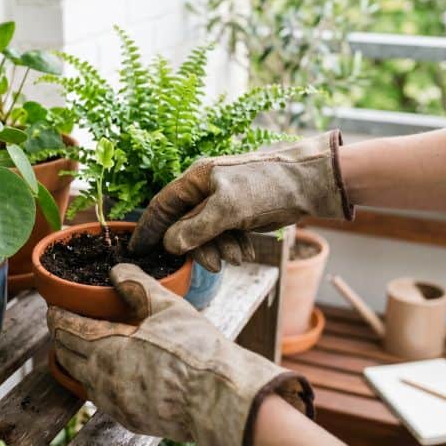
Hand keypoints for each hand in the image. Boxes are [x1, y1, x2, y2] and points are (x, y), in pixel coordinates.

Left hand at [47, 263, 312, 445]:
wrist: (218, 400)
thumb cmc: (194, 351)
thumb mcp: (166, 307)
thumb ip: (138, 285)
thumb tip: (117, 270)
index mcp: (105, 348)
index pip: (67, 330)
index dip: (57, 317)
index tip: (53, 308)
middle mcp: (101, 379)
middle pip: (67, 355)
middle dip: (62, 337)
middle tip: (63, 324)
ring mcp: (114, 403)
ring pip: (82, 379)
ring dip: (77, 361)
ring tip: (83, 346)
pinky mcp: (130, 420)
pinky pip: (102, 398)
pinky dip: (97, 381)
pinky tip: (110, 373)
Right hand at [129, 131, 352, 270]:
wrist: (308, 184)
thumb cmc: (267, 187)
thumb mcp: (228, 209)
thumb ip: (196, 228)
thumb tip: (170, 244)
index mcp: (197, 179)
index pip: (162, 205)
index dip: (148, 228)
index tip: (137, 250)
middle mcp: (206, 189)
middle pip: (184, 225)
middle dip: (197, 247)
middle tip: (211, 266)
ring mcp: (222, 201)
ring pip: (206, 234)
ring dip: (218, 249)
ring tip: (236, 259)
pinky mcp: (239, 213)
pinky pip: (224, 235)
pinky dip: (232, 246)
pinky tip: (245, 253)